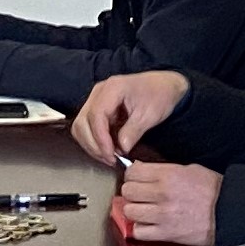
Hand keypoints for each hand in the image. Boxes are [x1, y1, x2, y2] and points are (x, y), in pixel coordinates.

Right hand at [73, 69, 187, 163]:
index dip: (100, 138)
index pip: (96, 116)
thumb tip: (121, 149)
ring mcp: (96, 100)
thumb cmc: (159, 95)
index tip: (110, 154)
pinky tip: (109, 149)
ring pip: (80, 127)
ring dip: (92, 145)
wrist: (163, 86)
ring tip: (110, 156)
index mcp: (112, 88)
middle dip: (94, 145)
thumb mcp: (150, 115)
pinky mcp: (97, 108)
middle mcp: (99, 92)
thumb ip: (133, 131)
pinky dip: (94, 141)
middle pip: (82, 122)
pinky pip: (87, 128)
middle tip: (110, 159)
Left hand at [111, 160, 219, 245]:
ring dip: (134, 211)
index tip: (136, 179)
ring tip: (143, 210)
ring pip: (129, 211)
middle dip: (131, 193)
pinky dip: (140, 229)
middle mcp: (162, 194)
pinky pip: (138, 232)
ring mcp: (162, 215)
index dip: (132, 176)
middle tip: (139, 195)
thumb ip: (163, 169)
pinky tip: (149, 224)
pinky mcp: (166, 233)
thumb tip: (141, 169)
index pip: (132, 172)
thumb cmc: (213, 191)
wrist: (229, 212)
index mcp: (168, 175)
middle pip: (127, 191)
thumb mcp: (189, 169)